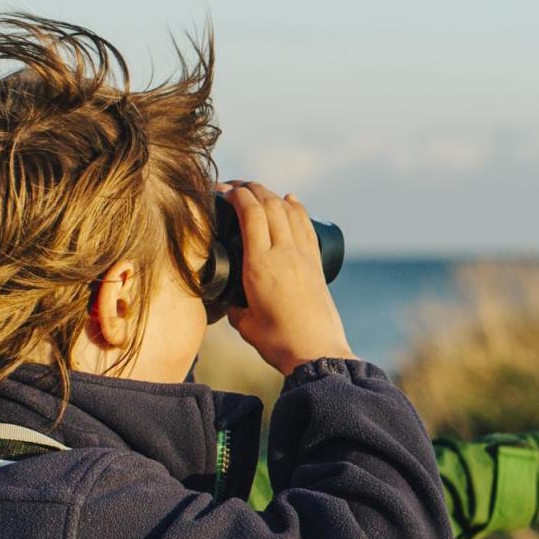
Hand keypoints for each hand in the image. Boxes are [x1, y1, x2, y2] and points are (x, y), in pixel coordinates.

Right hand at [222, 182, 354, 375]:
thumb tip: (230, 297)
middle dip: (250, 188)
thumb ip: (232, 305)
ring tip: (256, 190)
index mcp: (260, 264)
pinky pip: (306, 226)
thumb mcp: (242, 322)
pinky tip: (290, 199)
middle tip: (233, 186)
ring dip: (271, 194)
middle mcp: (284, 254)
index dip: (236, 195)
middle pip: (270, 204)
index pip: (250, 214)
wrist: (316, 352)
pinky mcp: (315, 264)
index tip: (222, 191)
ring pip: (289, 211)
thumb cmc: (277, 341)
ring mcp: (303, 256)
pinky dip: (297, 208)